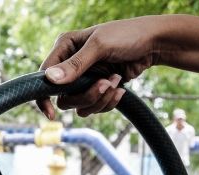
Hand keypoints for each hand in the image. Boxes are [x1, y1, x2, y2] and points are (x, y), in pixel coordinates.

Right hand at [36, 17, 164, 118]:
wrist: (155, 44)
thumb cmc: (128, 35)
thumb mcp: (100, 46)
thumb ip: (75, 64)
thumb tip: (50, 79)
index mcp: (65, 48)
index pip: (43, 77)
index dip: (43, 96)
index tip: (51, 114)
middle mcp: (71, 65)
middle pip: (64, 98)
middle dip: (86, 96)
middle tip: (104, 84)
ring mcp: (84, 79)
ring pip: (79, 106)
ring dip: (100, 99)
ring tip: (117, 81)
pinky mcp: (97, 89)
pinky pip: (94, 107)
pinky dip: (108, 102)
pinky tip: (121, 88)